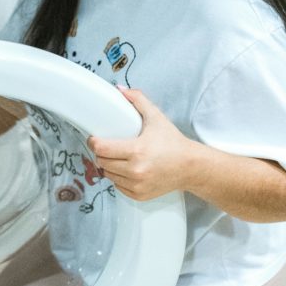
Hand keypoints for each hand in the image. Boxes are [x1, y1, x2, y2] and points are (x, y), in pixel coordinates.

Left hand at [88, 87, 205, 200]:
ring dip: (109, 166)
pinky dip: (118, 178)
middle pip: (102, 162)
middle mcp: (136, 171)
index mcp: (137, 151)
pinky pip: (117, 186)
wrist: (190, 167)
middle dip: (101, 153)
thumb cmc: (173, 142)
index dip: (94, 142)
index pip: (102, 149)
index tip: (94, 138)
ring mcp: (137, 185)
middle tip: (107, 146)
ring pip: (108, 175)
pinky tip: (126, 169)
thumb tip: (120, 90)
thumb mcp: (156, 117)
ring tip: (118, 157)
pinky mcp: (139, 195)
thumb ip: (138, 100)